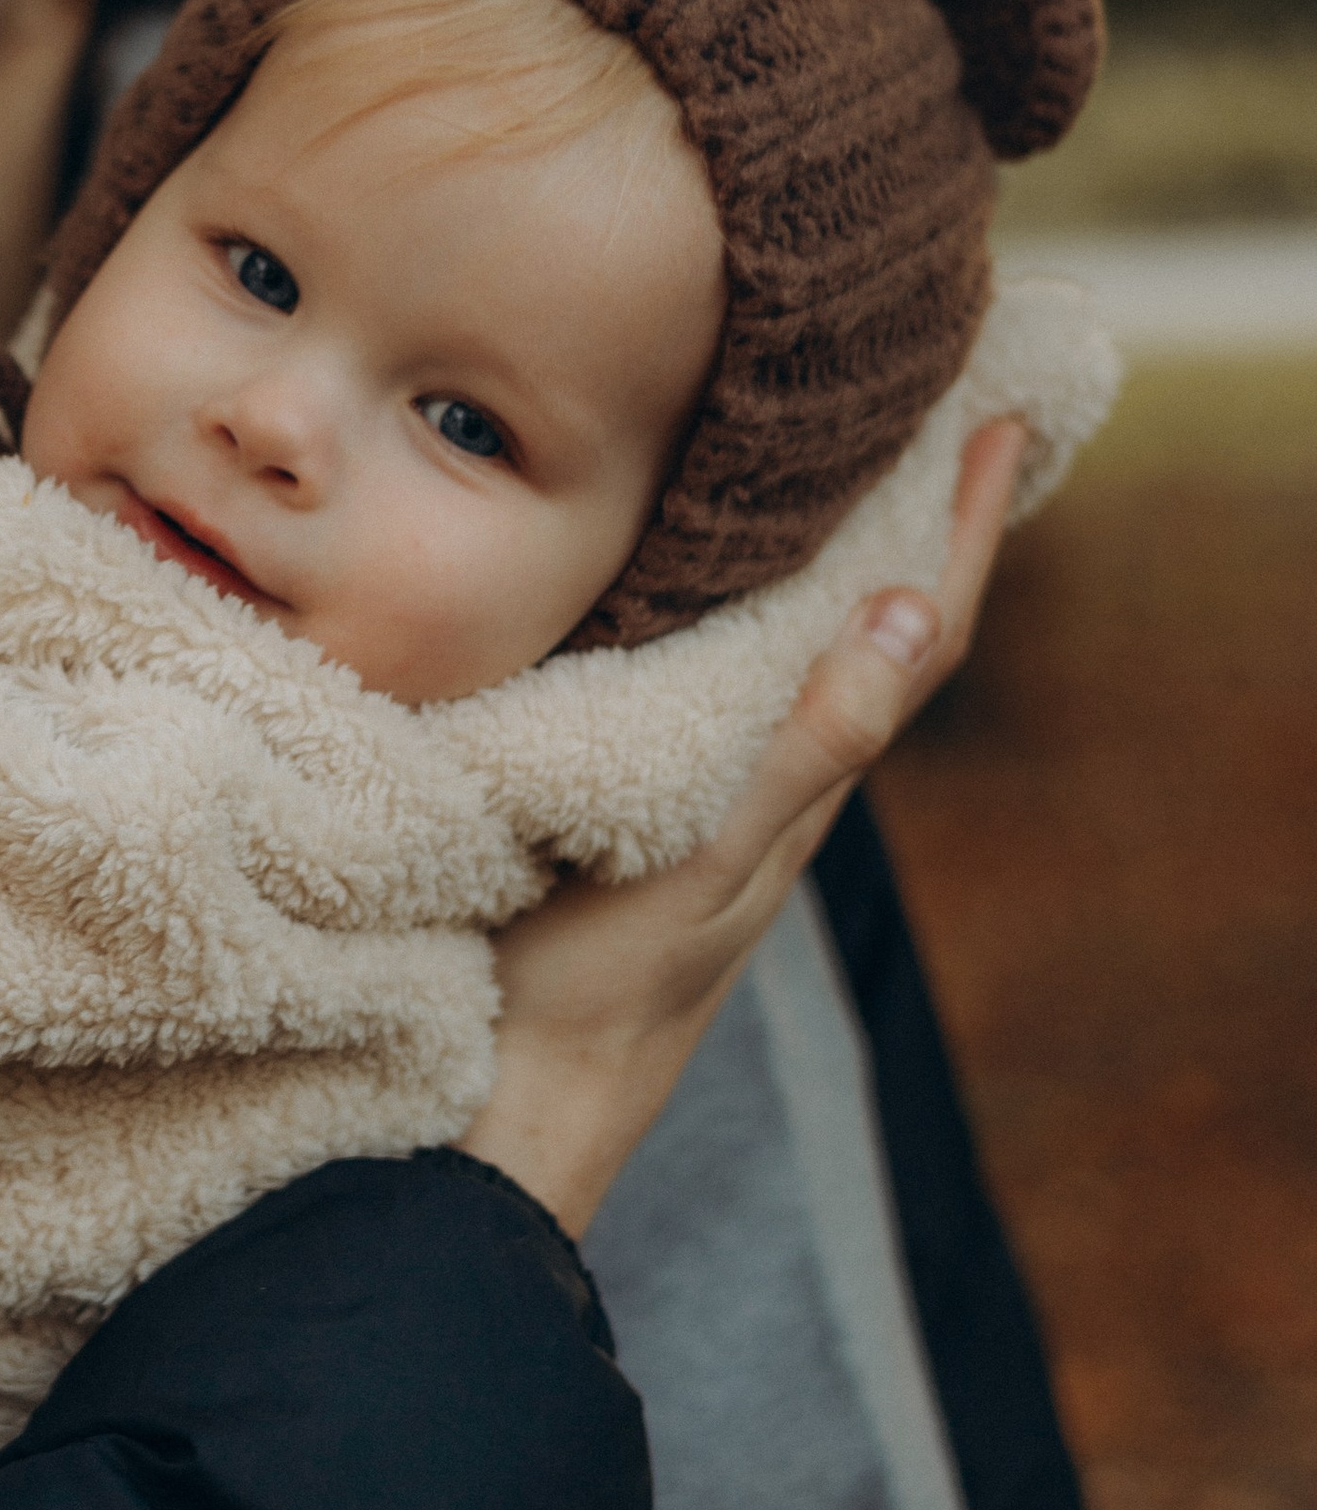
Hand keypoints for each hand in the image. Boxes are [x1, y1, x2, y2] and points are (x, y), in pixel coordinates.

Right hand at [465, 415, 1026, 1238]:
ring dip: (824, 558)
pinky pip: (708, 683)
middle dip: (909, 520)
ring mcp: (703, 796)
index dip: (970, 532)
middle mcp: (768, 779)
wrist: (508, 1098)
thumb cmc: (600, 988)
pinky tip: (685, 582)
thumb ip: (805, 745)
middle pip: (869, 629)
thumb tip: (910, 607)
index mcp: (803, 784)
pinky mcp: (633, 806)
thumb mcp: (709, 857)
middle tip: (928, 411)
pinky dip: (728, 612)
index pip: (920, 635)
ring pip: (788, 653)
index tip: (1001, 426)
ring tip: (824, 467)